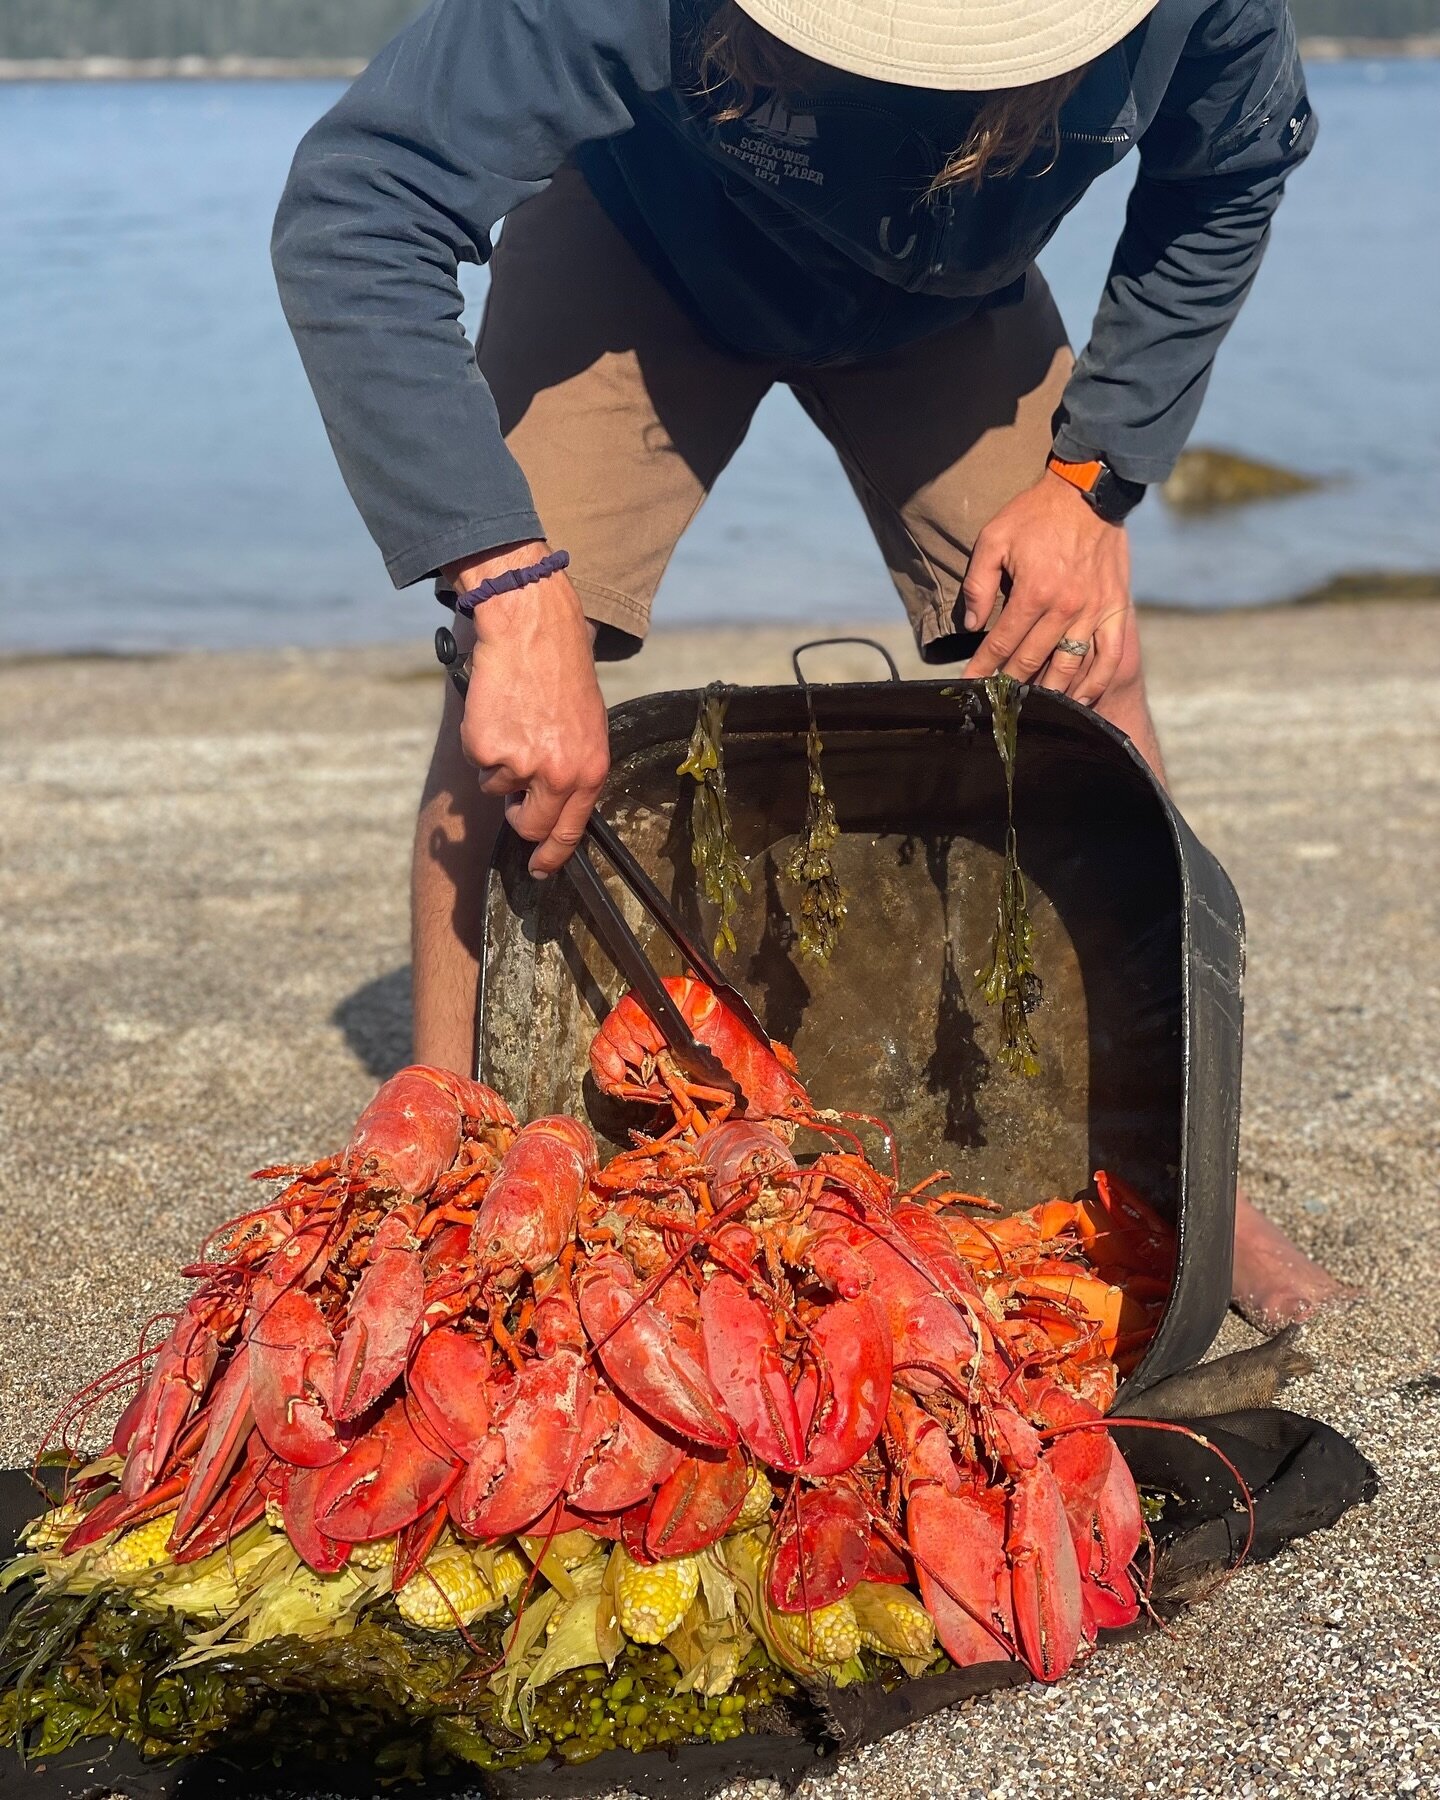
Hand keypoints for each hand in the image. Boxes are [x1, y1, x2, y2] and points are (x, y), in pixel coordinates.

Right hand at [445, 541, 609, 876]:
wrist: (531, 629)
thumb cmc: (560, 671)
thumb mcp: (586, 725)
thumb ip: (574, 767)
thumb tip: (554, 804)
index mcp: (589, 769)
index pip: (571, 829)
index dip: (553, 854)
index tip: (541, 868)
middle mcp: (558, 774)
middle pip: (530, 825)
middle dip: (519, 818)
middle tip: (516, 796)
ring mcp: (521, 764)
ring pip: (498, 787)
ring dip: (500, 762)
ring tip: (514, 719)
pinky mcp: (487, 748)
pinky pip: (478, 759)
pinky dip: (482, 738)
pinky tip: (498, 709)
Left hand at [961, 471, 1134, 705]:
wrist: (1090, 493)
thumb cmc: (1036, 514)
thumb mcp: (994, 538)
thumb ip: (978, 583)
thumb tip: (972, 625)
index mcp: (1034, 592)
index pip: (1001, 643)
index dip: (982, 669)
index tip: (970, 687)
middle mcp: (1065, 608)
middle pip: (1032, 661)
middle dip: (1010, 685)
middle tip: (997, 703)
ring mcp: (1094, 611)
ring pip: (1069, 667)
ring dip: (1048, 692)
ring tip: (1031, 707)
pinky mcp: (1116, 609)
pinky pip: (1108, 657)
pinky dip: (1095, 684)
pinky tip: (1079, 701)